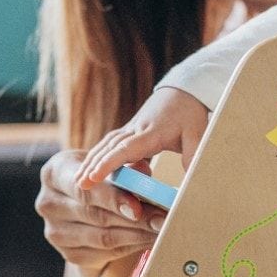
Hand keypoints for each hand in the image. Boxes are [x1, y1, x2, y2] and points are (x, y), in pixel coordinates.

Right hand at [35, 148, 159, 272]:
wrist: (86, 203)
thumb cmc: (101, 178)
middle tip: (162, 219)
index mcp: (54, 173)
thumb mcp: (110, 165)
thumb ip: (127, 167)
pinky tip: (149, 239)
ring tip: (161, 229)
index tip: (138, 207)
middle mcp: (47, 203)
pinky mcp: (68, 254)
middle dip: (133, 219)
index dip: (112, 198)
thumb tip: (144, 174)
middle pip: (94, 215)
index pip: (84, 189)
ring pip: (102, 238)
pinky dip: (131, 246)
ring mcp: (55, 232)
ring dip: (136, 234)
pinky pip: (105, 253)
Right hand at [74, 87, 210, 217]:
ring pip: (106, 145)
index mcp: (152, 132)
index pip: (127, 149)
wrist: (184, 91)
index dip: (110, 163)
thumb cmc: (190, 113)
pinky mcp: (129, 131)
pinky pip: (109, 143)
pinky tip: (88, 168)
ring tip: (78, 180)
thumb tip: (191, 178)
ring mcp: (130, 129)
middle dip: (93, 165)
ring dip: (91, 161)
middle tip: (79, 185)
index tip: (95, 176)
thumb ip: (193, 155)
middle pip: (110, 148)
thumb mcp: (198, 133)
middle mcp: (136, 130)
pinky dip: (97, 155)